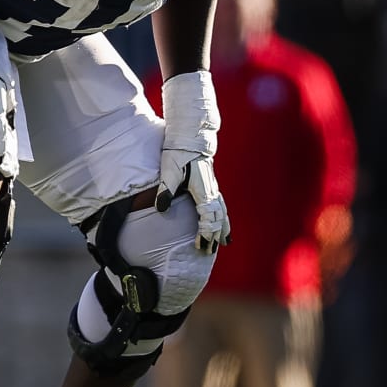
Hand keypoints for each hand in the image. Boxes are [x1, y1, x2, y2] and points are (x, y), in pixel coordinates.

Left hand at [156, 72, 229, 251]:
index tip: (201, 247)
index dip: (205, 233)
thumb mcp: (169, 169)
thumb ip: (166, 189)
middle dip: (214, 235)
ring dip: (222, 227)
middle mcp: (210, 191)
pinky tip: (222, 221)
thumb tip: (161, 208)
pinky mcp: (210, 184)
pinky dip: (223, 216)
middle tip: (210, 252)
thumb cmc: (178, 152)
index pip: (207, 218)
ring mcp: (212, 187)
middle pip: (216, 218)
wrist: (190, 135)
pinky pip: (220, 205)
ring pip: (221, 212)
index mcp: (202, 190)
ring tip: (225, 242)